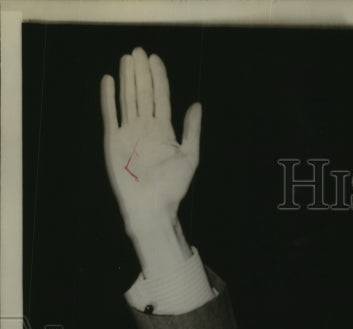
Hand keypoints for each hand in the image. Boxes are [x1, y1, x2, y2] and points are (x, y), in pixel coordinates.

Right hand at [100, 48, 200, 271]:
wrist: (151, 207)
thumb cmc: (172, 187)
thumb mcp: (189, 157)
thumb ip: (192, 130)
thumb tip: (196, 104)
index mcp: (163, 131)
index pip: (160, 98)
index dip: (159, 78)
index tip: (155, 59)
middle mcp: (145, 128)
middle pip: (143, 94)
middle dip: (141, 72)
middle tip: (139, 50)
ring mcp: (128, 133)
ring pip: (127, 100)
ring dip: (127, 79)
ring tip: (126, 59)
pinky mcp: (113, 141)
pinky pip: (110, 115)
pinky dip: (109, 98)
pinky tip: (109, 80)